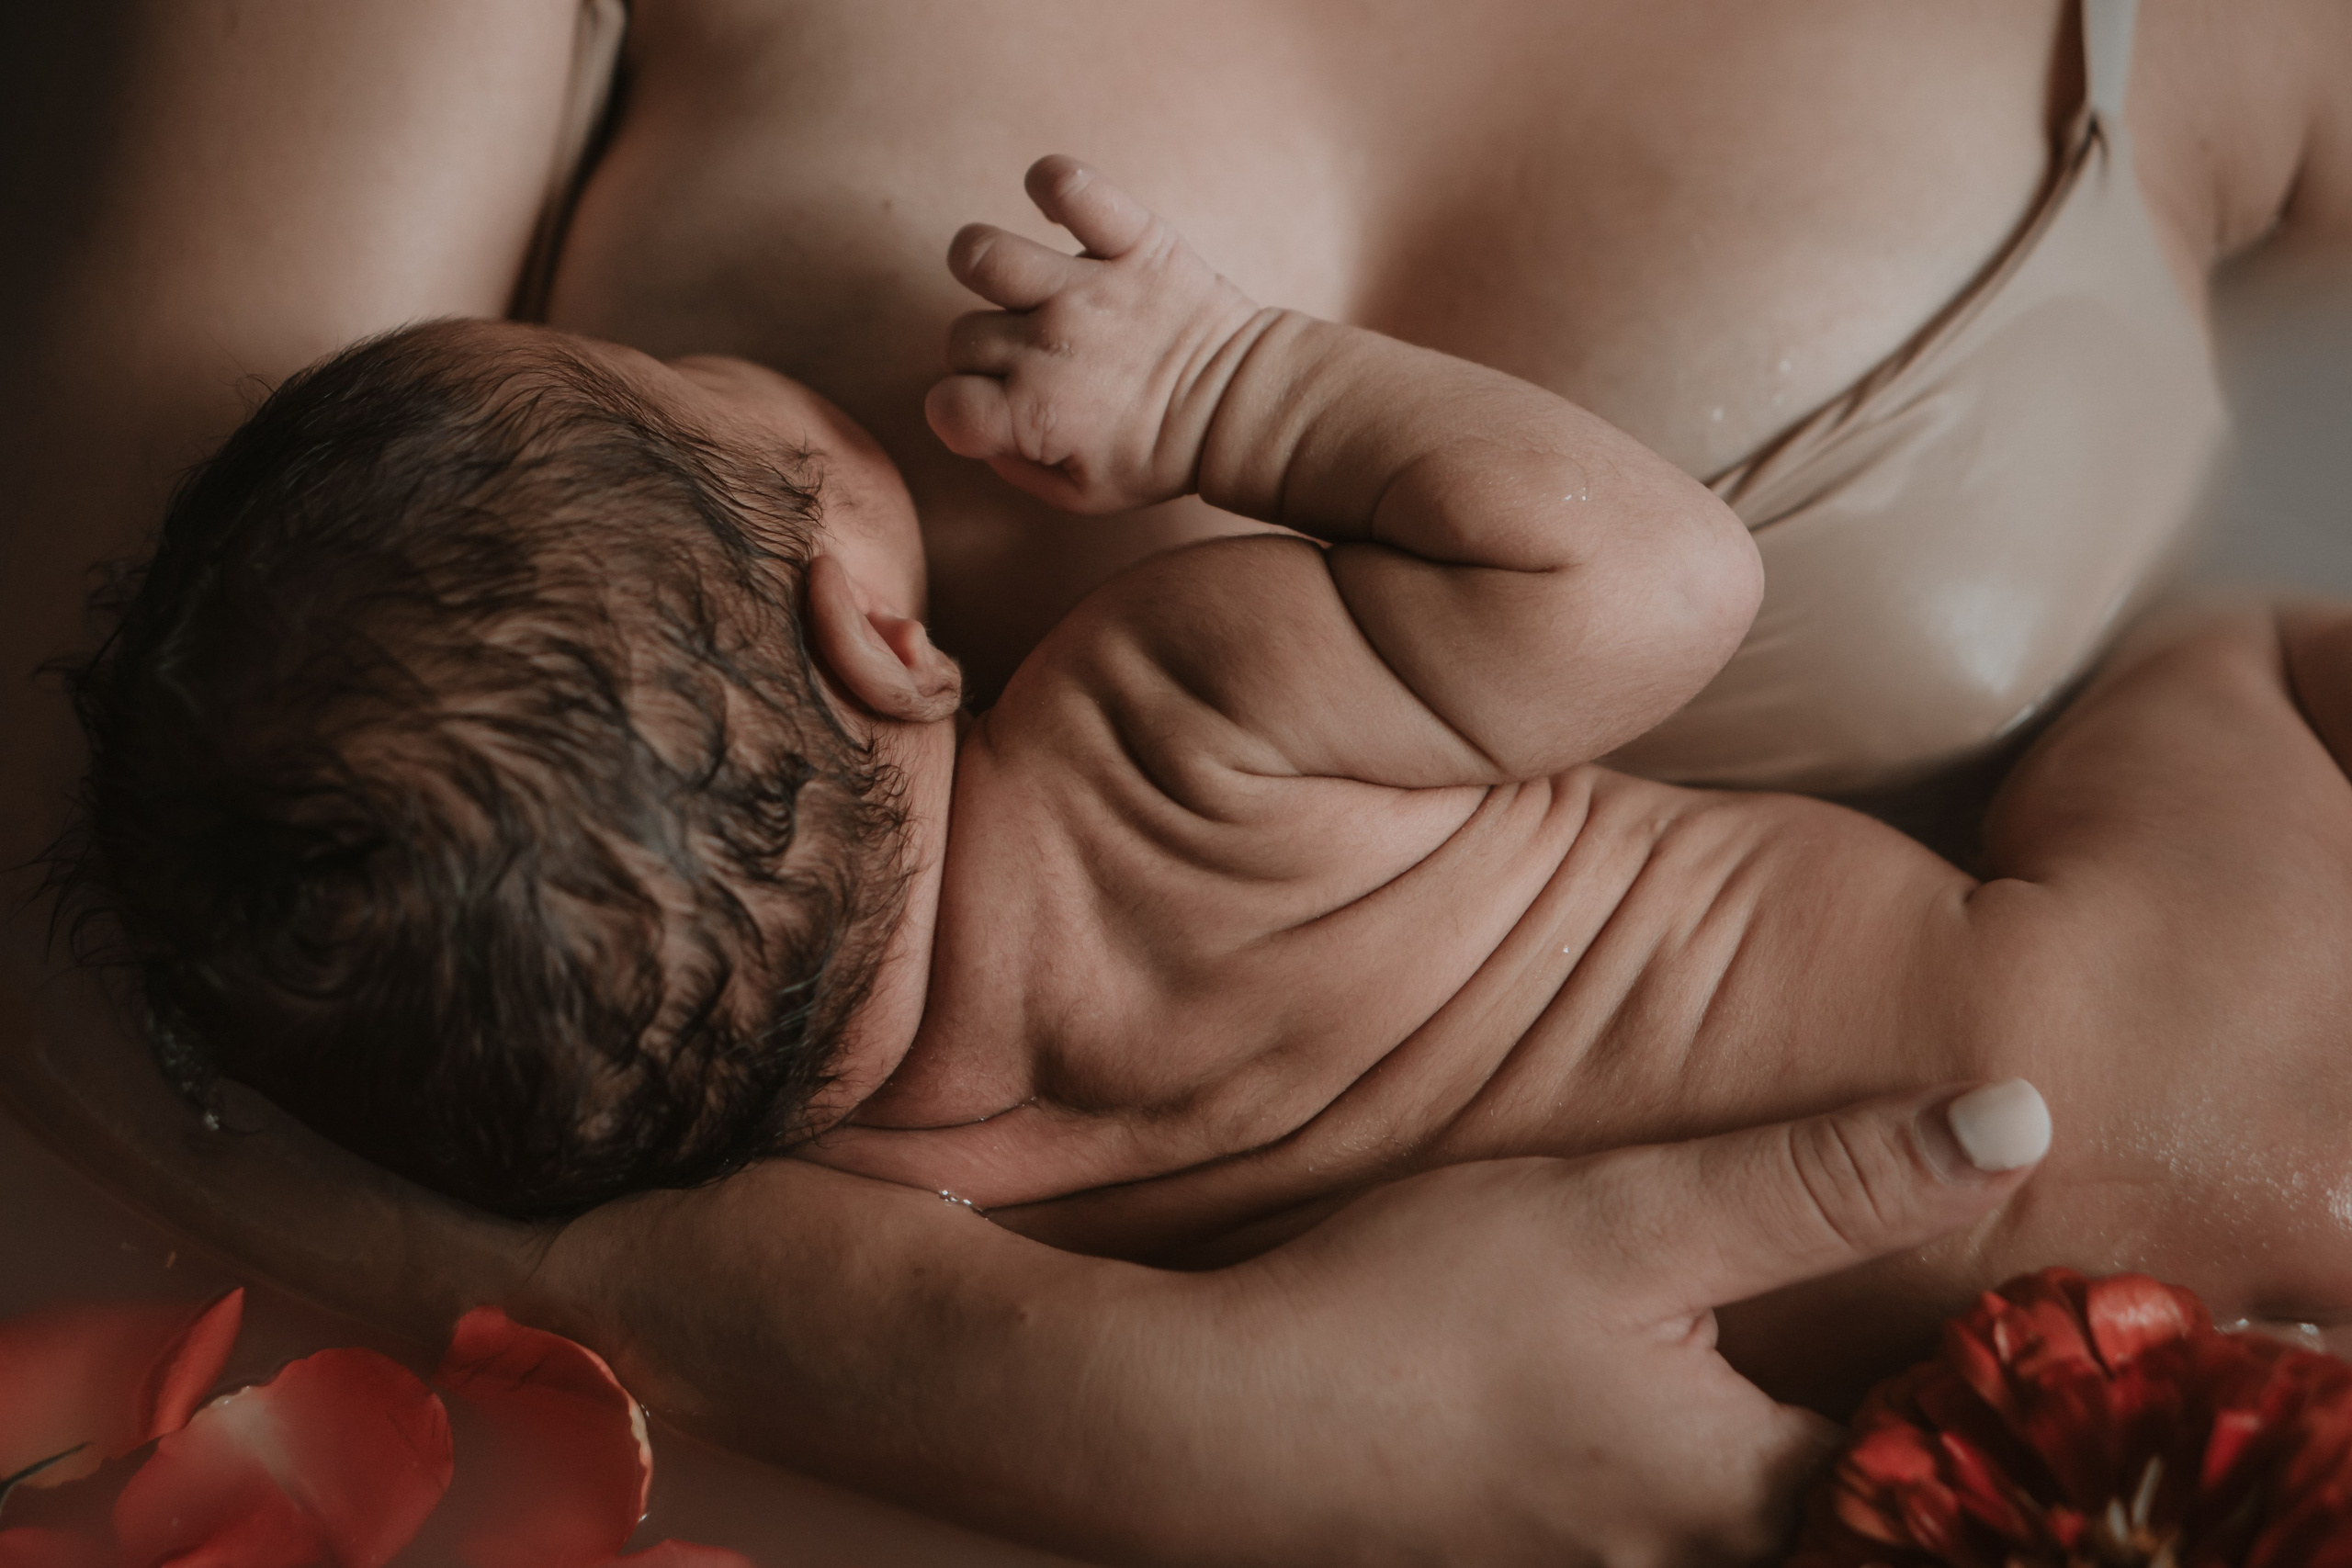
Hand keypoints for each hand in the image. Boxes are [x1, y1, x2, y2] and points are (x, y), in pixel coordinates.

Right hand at [926, 155, 1266, 514]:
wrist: (1246, 410)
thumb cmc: (1161, 456)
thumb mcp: (1083, 495)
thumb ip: (1015, 468)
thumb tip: (980, 427)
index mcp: (1035, 416)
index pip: (944, 404)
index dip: (960, 411)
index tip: (995, 409)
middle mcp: (1050, 348)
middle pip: (962, 334)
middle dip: (985, 353)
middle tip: (1036, 360)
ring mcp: (1088, 290)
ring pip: (981, 254)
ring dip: (988, 266)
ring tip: (1025, 283)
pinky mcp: (1132, 242)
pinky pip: (1072, 187)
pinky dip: (1055, 183)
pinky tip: (1057, 208)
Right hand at [1204, 1081, 2050, 1565]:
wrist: (1206, 1427)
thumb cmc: (1412, 1315)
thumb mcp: (1626, 1220)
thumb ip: (1818, 1180)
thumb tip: (2020, 1121)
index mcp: (1751, 1502)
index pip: (1955, 1477)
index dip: (2006, 1395)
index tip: (2033, 1305)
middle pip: (1862, 1517)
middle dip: (1905, 1439)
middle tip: (1927, 1337)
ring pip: (1764, 1524)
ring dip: (1807, 1450)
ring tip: (1806, 1357)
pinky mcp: (1539, 1566)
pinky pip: (1676, 1527)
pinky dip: (1710, 1471)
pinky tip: (1663, 1392)